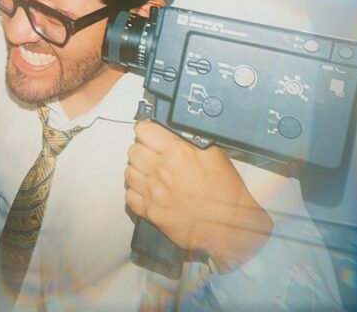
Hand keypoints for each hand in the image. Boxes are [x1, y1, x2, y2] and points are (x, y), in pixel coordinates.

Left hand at [125, 120, 272, 272]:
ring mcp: (154, 192)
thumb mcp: (213, 155)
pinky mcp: (151, 212)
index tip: (149, 134)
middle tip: (152, 156)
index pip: (145, 130)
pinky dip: (136, 193)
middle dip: (142, 151)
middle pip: (133, 151)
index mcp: (178, 153)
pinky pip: (130, 196)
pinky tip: (148, 192)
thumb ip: (188, 142)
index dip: (146, 130)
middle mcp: (162, 171)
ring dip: (138, 171)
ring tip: (151, 174)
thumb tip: (172, 133)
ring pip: (129, 173)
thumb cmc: (225, 193)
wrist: (228, 226)